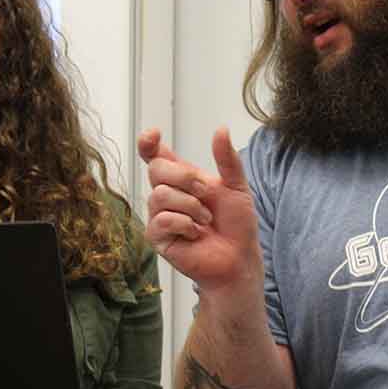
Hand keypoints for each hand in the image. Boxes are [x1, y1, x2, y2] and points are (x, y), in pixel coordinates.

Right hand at [137, 126, 260, 292]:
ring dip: (191, 206)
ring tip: (206, 220)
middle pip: (157, 169)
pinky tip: (196, 233)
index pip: (156, 157)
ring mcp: (159, 216)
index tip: (153, 136)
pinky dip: (185, 224)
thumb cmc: (236, 226)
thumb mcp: (237, 187)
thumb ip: (227, 160)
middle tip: (207, 194)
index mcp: (182, 180)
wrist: (239, 258)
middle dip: (185, 178)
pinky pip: (162, 219)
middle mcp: (167, 195)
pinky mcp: (157, 237)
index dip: (148, 144)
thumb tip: (221, 130)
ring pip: (160, 194)